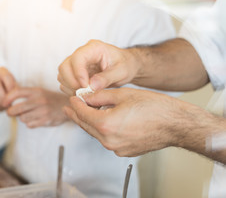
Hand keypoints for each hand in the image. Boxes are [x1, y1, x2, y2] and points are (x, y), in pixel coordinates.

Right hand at [0, 67, 16, 110]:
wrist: (3, 97)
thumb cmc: (11, 90)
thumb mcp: (15, 88)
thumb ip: (15, 90)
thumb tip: (14, 97)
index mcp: (2, 71)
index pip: (6, 76)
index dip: (11, 88)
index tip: (14, 96)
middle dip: (3, 97)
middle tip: (8, 104)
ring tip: (3, 105)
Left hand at [4, 87, 69, 127]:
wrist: (67, 105)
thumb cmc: (49, 98)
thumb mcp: (39, 91)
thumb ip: (25, 94)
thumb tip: (7, 99)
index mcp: (36, 91)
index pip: (17, 92)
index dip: (7, 98)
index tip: (3, 103)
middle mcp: (39, 100)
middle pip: (17, 108)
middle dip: (10, 112)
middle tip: (10, 113)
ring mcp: (43, 111)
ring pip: (22, 118)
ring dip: (22, 118)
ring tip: (26, 115)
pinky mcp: (46, 120)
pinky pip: (30, 125)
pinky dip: (29, 124)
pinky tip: (34, 120)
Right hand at [57, 40, 138, 95]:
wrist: (125, 66)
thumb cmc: (125, 65)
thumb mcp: (122, 72)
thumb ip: (107, 78)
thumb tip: (92, 86)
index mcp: (94, 48)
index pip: (77, 57)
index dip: (78, 73)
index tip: (86, 85)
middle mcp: (81, 53)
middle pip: (64, 66)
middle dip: (71, 82)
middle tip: (84, 92)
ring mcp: (76, 63)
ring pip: (62, 74)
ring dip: (70, 87)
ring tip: (85, 93)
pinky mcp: (74, 72)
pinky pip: (64, 81)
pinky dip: (70, 89)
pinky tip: (82, 93)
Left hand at [64, 88, 192, 156]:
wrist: (176, 124)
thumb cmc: (154, 107)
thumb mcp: (123, 95)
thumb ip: (99, 96)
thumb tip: (86, 97)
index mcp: (106, 125)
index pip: (82, 113)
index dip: (75, 104)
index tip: (72, 97)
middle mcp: (109, 140)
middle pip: (86, 125)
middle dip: (77, 114)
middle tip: (69, 107)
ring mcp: (117, 148)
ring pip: (96, 133)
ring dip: (90, 122)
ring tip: (85, 111)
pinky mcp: (124, 152)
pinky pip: (107, 139)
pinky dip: (103, 129)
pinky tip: (104, 120)